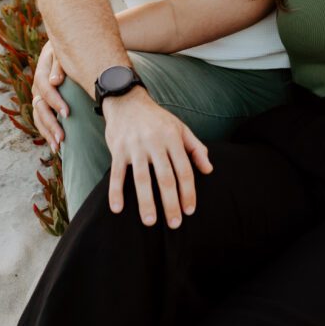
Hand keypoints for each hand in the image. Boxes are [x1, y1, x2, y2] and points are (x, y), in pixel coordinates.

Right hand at [31, 39, 67, 151]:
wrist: (65, 47)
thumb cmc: (68, 48)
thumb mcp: (63, 51)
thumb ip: (59, 65)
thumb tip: (54, 81)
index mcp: (41, 70)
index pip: (45, 88)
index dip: (54, 101)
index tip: (67, 113)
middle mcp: (36, 85)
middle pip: (39, 107)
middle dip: (51, 123)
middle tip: (62, 138)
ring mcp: (38, 95)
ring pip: (38, 116)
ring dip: (47, 132)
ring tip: (58, 146)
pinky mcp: (43, 103)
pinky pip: (41, 119)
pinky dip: (47, 132)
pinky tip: (55, 144)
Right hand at [104, 87, 212, 228]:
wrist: (127, 101)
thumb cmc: (157, 119)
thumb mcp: (180, 128)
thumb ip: (196, 148)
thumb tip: (208, 169)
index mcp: (173, 138)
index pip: (184, 170)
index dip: (188, 191)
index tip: (190, 210)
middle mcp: (155, 143)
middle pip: (165, 177)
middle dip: (171, 203)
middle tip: (175, 224)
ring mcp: (135, 147)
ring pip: (142, 178)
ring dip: (146, 202)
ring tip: (150, 221)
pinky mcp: (118, 149)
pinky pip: (116, 173)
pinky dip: (115, 191)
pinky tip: (117, 209)